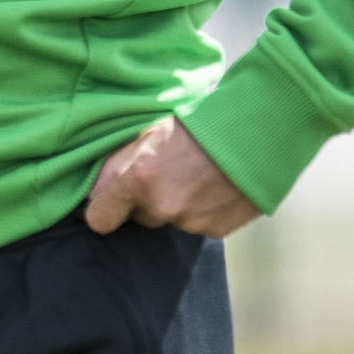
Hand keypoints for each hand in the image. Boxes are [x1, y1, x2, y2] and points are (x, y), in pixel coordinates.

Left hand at [85, 118, 259, 237]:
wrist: (260, 129)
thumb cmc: (201, 124)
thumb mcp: (149, 133)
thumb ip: (116, 165)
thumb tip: (93, 192)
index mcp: (138, 181)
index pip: (99, 219)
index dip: (105, 210)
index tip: (111, 204)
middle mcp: (162, 206)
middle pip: (141, 218)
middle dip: (149, 201)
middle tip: (171, 173)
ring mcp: (191, 221)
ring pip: (173, 221)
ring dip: (180, 205)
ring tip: (200, 175)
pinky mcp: (218, 230)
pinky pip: (201, 225)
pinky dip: (206, 211)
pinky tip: (218, 186)